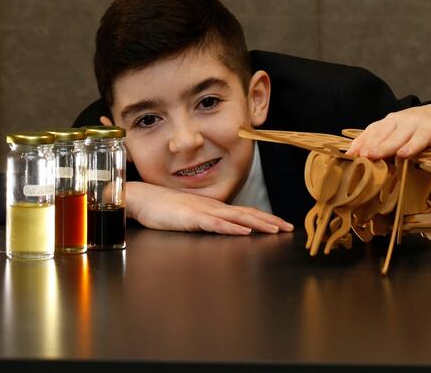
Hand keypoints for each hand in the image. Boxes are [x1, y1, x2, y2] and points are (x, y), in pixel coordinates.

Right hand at [126, 181, 293, 234]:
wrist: (141, 199)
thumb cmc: (162, 209)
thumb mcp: (190, 217)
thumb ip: (206, 222)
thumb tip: (223, 229)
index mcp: (214, 208)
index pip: (245, 212)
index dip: (265, 218)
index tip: (282, 225)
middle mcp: (213, 207)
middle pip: (247, 214)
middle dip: (270, 221)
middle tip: (289, 228)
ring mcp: (203, 211)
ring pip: (236, 218)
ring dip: (257, 224)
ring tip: (275, 230)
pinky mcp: (191, 218)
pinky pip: (214, 224)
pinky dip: (231, 228)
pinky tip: (243, 232)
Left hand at [345, 104, 430, 165]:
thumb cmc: (407, 128)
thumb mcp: (388, 129)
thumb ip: (370, 140)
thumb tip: (348, 155)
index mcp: (392, 121)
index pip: (378, 132)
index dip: (368, 143)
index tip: (359, 155)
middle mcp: (409, 121)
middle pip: (395, 136)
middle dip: (384, 145)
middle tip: (373, 155)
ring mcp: (427, 126)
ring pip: (419, 137)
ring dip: (412, 145)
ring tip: (404, 154)